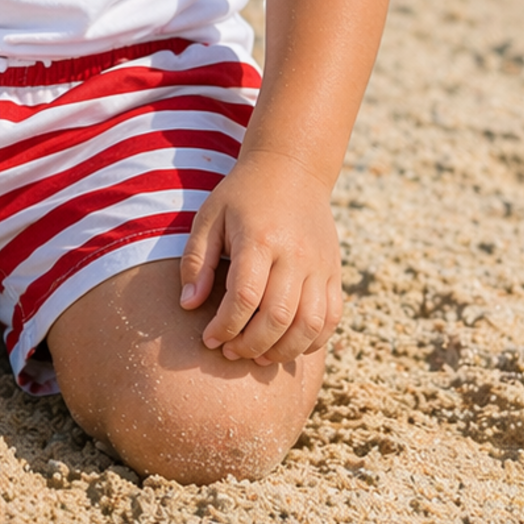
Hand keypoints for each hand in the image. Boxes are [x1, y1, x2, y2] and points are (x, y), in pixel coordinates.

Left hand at [178, 150, 343, 364]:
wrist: (292, 168)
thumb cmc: (242, 195)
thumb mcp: (210, 217)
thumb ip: (196, 261)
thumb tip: (188, 305)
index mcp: (260, 238)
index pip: (245, 298)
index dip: (225, 327)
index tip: (209, 338)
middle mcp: (295, 254)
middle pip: (278, 317)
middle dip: (250, 345)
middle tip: (230, 352)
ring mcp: (320, 264)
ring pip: (309, 325)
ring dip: (283, 351)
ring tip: (257, 356)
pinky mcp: (335, 271)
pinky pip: (331, 318)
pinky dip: (312, 340)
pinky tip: (287, 344)